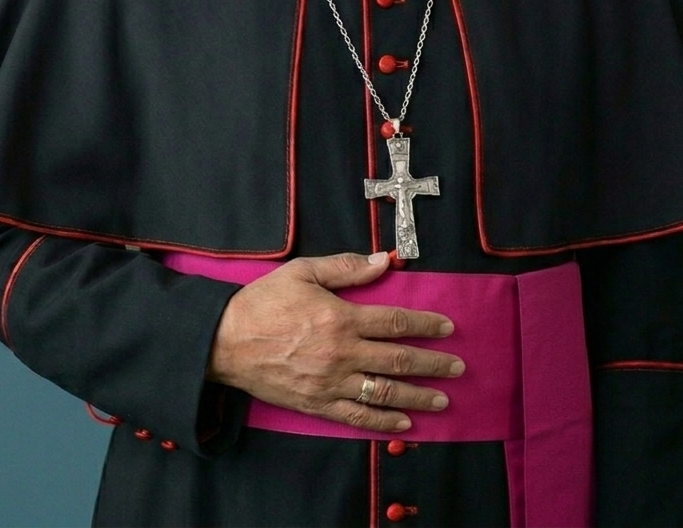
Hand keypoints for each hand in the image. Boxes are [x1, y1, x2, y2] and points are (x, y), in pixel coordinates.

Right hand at [205, 251, 463, 432]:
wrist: (225, 341)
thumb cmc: (264, 301)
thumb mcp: (303, 272)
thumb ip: (346, 267)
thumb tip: (384, 261)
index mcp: (340, 317)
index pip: (394, 322)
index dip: (425, 325)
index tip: (447, 327)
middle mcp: (341, 353)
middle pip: (397, 359)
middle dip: (432, 363)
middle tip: (457, 367)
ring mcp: (330, 382)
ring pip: (384, 391)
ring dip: (417, 396)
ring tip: (441, 399)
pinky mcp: (317, 404)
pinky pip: (357, 416)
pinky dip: (384, 421)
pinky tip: (405, 422)